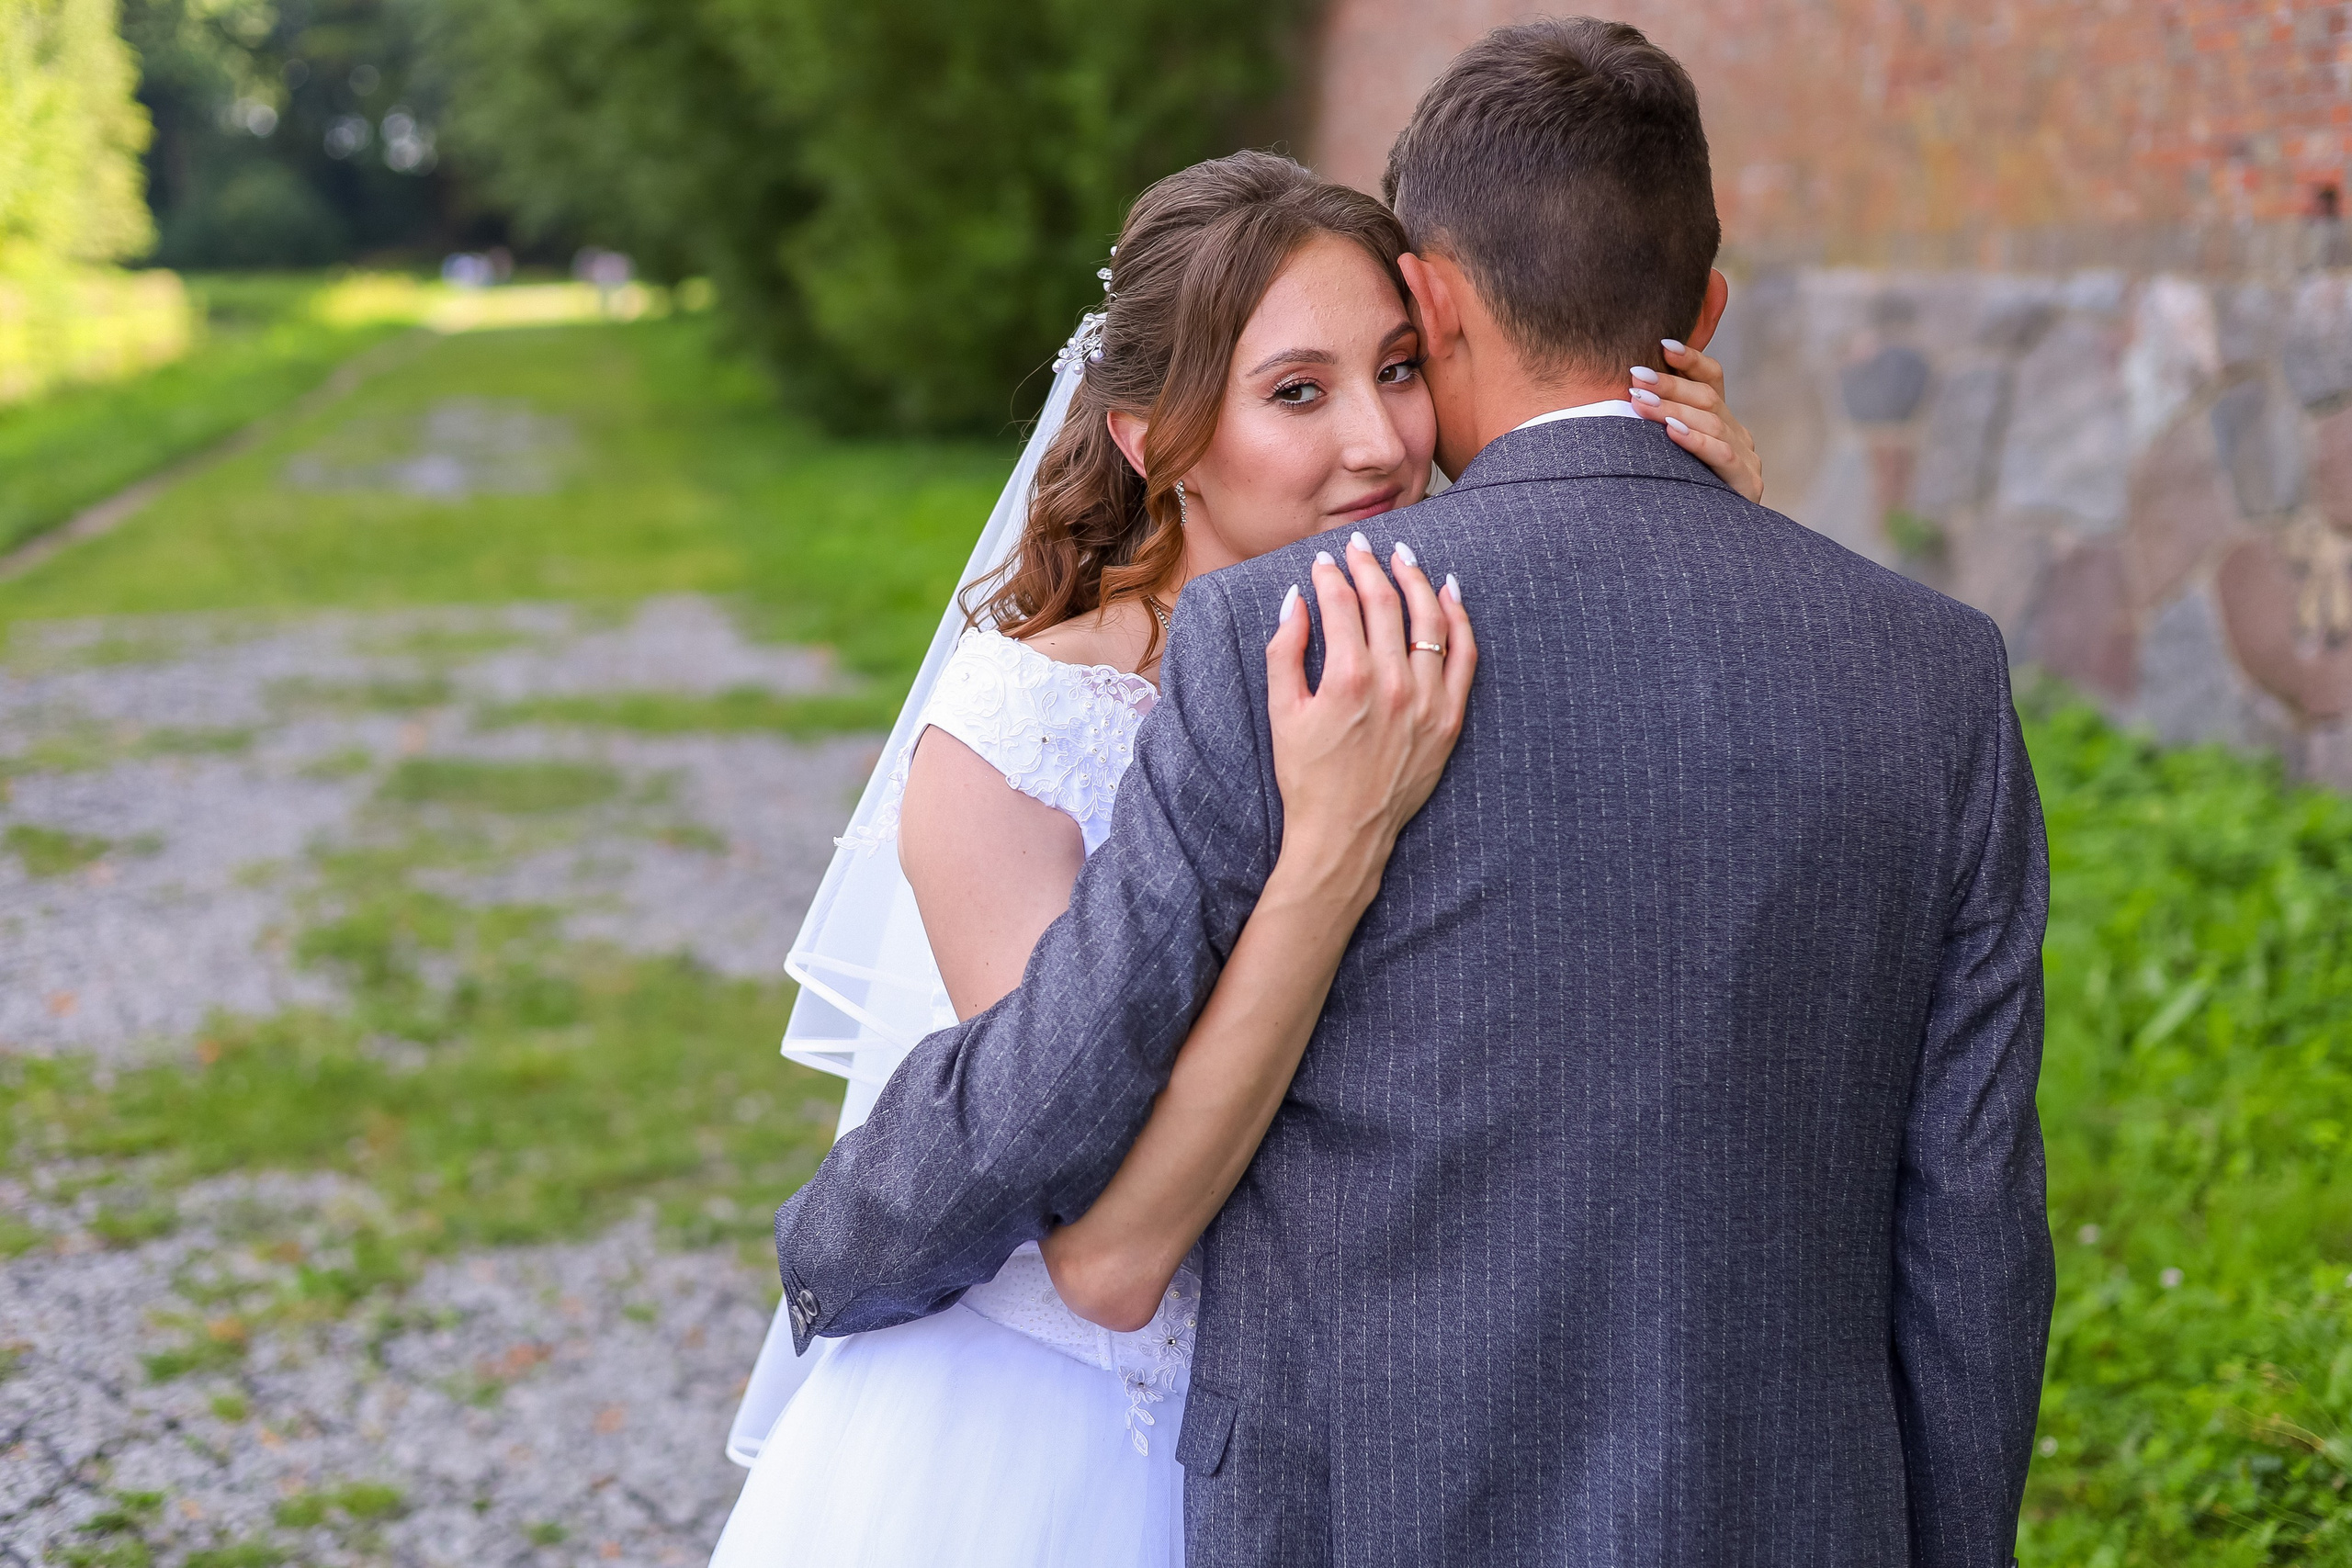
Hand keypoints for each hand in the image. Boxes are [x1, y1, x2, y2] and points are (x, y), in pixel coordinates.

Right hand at [1263, 532, 1475, 908]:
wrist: (1344, 834)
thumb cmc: (1306, 776)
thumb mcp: (1282, 712)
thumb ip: (1285, 650)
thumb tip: (1294, 600)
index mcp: (1346, 679)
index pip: (1341, 604)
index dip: (1330, 575)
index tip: (1323, 561)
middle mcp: (1393, 684)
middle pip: (1385, 602)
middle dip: (1370, 566)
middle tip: (1360, 547)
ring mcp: (1427, 701)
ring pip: (1430, 619)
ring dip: (1416, 580)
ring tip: (1404, 557)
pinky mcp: (1450, 719)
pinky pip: (1465, 655)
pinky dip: (1460, 618)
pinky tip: (1449, 592)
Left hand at [1630, 339, 1763, 503]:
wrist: (1710, 553)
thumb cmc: (1674, 499)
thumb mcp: (1664, 458)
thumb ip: (1655, 427)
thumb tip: (1620, 395)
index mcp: (1722, 424)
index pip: (1713, 380)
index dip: (1691, 360)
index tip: (1662, 345)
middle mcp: (1738, 436)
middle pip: (1708, 398)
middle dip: (1669, 384)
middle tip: (1635, 376)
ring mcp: (1747, 460)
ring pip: (1712, 422)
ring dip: (1674, 409)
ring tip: (1641, 402)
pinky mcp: (1747, 486)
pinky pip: (1721, 456)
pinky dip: (1696, 441)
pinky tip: (1672, 432)